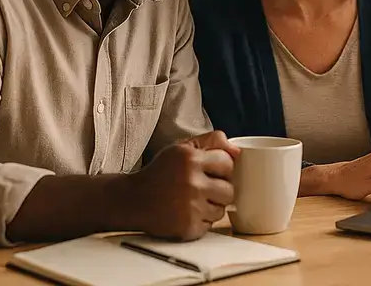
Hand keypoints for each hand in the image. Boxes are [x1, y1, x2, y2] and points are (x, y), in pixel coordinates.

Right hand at [123, 130, 240, 240]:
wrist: (132, 200)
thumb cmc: (161, 173)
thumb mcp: (182, 148)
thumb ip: (212, 141)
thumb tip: (238, 151)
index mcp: (190, 159)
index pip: (228, 163)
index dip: (220, 168)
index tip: (208, 171)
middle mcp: (191, 182)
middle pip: (229, 190)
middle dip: (218, 190)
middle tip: (200, 188)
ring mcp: (190, 207)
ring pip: (221, 210)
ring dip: (211, 207)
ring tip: (191, 201)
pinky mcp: (187, 227)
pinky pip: (209, 225)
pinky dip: (200, 221)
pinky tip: (185, 213)